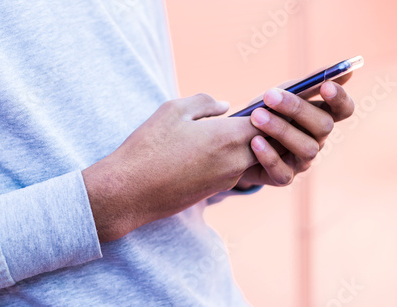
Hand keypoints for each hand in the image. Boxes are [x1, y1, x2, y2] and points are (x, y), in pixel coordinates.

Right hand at [83, 93, 262, 240]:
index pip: (267, 122)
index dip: (267, 111)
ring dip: (240, 145)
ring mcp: (225, 181)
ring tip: (217, 132)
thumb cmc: (149, 147)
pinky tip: (201, 152)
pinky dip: (225, 159)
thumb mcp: (173, 110)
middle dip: (259, 129)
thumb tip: (226, 106)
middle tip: (244, 115)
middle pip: (264, 143)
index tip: (261, 103)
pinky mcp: (213, 193)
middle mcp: (235, 162)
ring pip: (247, 158)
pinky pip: (230, 171)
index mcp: (228, 137)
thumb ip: (205, 102)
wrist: (129, 191)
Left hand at [236, 75, 354, 187]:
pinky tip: (254, 141)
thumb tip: (343, 68)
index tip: (325, 85)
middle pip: (323, 126)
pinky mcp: (284, 178)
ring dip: (280, 130)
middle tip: (269, 96)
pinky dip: (269, 156)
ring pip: (306, 148)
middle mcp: (316, 140)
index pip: (343, 109)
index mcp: (320, 117)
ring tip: (255, 116)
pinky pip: (283, 172)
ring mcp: (302, 161)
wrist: (235, 143)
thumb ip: (305, 84)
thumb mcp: (279, 96)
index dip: (339, 99)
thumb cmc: (263, 113)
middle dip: (297, 109)